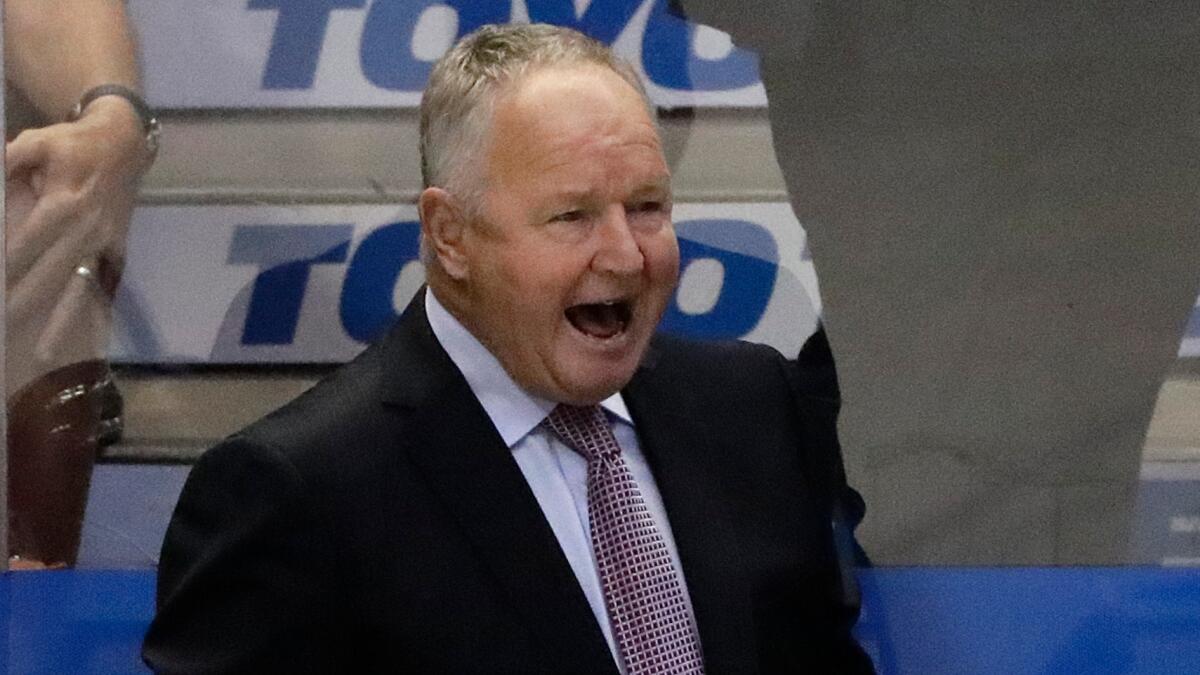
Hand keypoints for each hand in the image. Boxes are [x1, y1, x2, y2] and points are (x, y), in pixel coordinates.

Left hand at [5, 96, 150, 388]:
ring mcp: (104, 244)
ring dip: (61, 322)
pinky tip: (80, 339)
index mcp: (66, 203)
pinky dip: (90, 314)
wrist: (124, 142)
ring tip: (42, 352)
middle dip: (24, 303)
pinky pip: (101, 287)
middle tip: (1, 327)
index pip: (29, 242)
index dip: (8, 265)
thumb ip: (9, 162)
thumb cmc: (73, 143)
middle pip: (52, 274)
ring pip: (80, 288)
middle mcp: (87, 230)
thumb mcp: (36, 142)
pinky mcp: (115, 251)